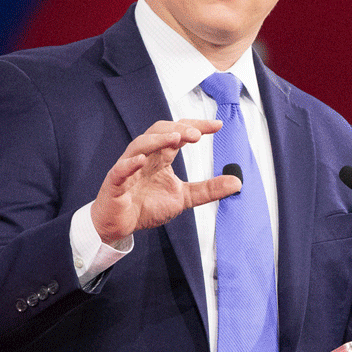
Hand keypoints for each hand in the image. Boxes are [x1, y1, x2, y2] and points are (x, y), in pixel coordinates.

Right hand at [90, 119, 241, 244]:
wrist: (118, 226)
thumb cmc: (146, 206)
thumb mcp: (183, 197)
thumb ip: (208, 189)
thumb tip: (237, 182)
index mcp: (160, 158)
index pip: (178, 134)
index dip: (196, 127)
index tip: (218, 126)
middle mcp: (144, 157)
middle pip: (158, 132)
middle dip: (178, 130)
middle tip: (198, 134)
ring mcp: (127, 168)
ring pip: (139, 145)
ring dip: (157, 140)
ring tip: (176, 138)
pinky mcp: (114, 185)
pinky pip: (119, 171)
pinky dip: (129, 164)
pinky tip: (140, 161)